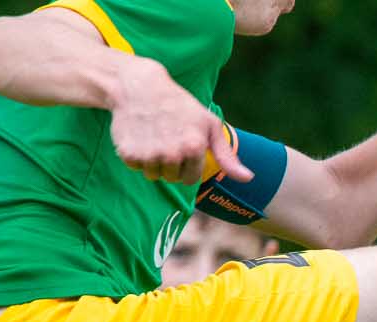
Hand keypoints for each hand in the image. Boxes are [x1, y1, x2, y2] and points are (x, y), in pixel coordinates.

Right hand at [109, 60, 248, 183]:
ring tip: (153, 136)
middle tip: (166, 139)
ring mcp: (149, 154)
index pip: (191, 179)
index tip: (182, 146)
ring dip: (153, 161)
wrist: (138, 86)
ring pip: (154, 175)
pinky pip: (136, 167)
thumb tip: (248, 178)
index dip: (187, 165)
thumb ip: (227, 155)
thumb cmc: (179, 105)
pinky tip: (140, 136)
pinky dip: (136, 156)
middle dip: (171, 164)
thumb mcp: (209, 124)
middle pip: (172, 178)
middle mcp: (172, 154)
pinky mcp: (128, 153)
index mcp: (194, 148)